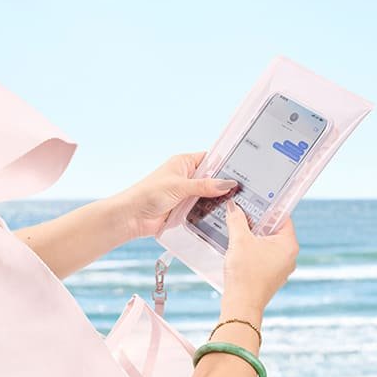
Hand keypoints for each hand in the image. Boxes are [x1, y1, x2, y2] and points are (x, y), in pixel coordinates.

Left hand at [114, 152, 237, 238]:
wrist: (132, 217)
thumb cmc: (149, 194)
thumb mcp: (180, 186)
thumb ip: (205, 185)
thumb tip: (228, 184)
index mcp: (184, 163)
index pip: (210, 159)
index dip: (224, 164)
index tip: (242, 170)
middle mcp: (186, 176)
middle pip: (212, 178)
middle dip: (223, 185)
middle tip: (244, 190)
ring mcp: (186, 193)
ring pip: (208, 195)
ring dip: (216, 200)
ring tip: (236, 203)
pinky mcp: (185, 209)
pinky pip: (202, 209)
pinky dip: (209, 212)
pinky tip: (222, 215)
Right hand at [220, 199, 298, 319]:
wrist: (241, 305)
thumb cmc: (245, 273)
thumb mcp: (239, 241)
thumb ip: (237, 219)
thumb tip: (233, 206)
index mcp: (289, 245)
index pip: (282, 217)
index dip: (268, 207)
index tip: (255, 200)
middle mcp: (290, 256)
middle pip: (274, 230)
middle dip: (257, 222)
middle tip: (242, 212)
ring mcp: (281, 268)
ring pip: (267, 244)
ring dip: (253, 236)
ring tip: (238, 228)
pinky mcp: (271, 276)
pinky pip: (263, 256)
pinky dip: (252, 250)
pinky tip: (238, 247)